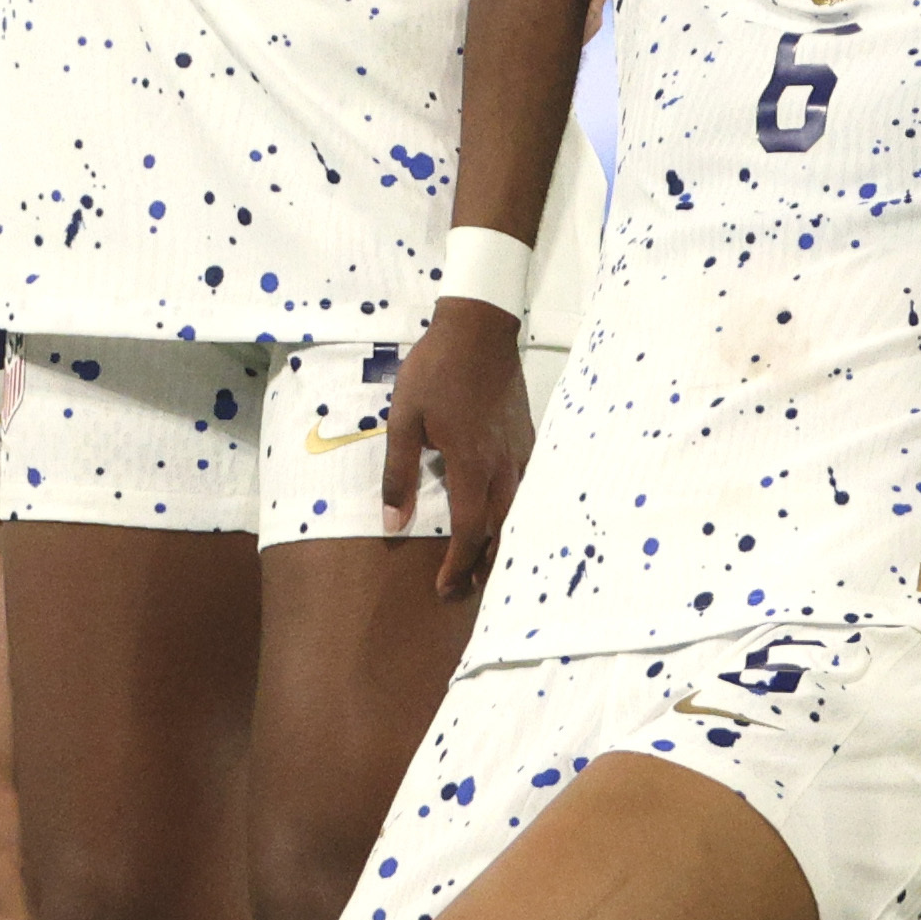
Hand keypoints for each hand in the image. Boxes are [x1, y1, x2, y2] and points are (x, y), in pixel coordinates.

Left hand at [380, 296, 532, 597]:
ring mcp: (521, 452)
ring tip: (482, 568)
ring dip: (500, 545)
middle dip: (481, 567)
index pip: (471, 531)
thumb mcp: (403, 420)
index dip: (458, 565)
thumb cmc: (436, 371)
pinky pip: (527, 490)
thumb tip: (393, 523)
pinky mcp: (527, 439)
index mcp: (472, 465)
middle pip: (501, 532)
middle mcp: (504, 466)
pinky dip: (515, 517)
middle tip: (461, 590)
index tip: (443, 589)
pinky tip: (504, 522)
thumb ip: (399, 474)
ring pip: (518, 514)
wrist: (478, 329)